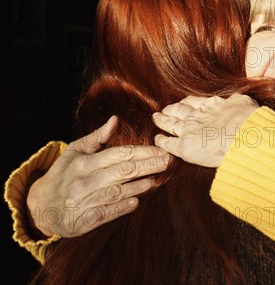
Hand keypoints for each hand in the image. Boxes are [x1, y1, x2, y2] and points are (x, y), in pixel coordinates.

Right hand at [27, 116, 170, 237]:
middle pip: (123, 172)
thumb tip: (115, 120)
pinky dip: (121, 208)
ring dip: (139, 186)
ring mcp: (84, 201)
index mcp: (85, 163)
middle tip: (167, 161)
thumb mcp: (74, 151)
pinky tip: (136, 202)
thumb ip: (96, 137)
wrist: (41, 205)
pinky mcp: (84, 220)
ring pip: (117, 192)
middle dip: (148, 165)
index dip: (142, 152)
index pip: (119, 154)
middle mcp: (85, 181)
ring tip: (156, 180)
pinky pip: (106, 213)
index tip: (161, 149)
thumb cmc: (63, 174)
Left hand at [153, 94, 258, 166]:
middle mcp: (198, 115)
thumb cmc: (250, 121)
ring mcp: (189, 130)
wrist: (245, 135)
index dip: (188, 103)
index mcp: (212, 105)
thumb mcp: (245, 103)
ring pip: (169, 123)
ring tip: (156, 118)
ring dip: (162, 120)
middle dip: (172, 109)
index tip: (184, 103)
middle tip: (165, 109)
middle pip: (179, 109)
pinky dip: (161, 141)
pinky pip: (167, 143)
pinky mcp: (184, 146)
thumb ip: (238, 102)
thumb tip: (240, 99)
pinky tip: (157, 140)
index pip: (195, 102)